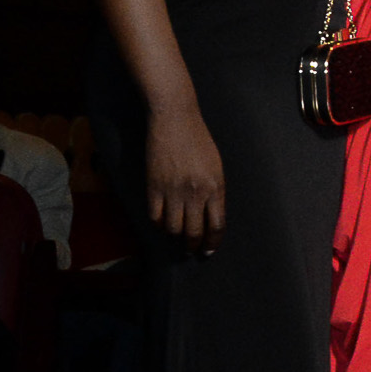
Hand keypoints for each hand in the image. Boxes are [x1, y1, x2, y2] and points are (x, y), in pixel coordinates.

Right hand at [145, 105, 225, 246]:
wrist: (175, 121)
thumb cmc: (199, 142)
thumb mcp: (216, 167)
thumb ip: (215, 191)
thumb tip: (212, 215)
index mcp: (215, 187)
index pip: (217, 225)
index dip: (213, 242)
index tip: (209, 250)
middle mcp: (195, 193)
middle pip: (194, 232)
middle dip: (193, 245)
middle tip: (191, 250)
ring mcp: (173, 191)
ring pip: (173, 228)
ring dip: (175, 236)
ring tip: (177, 237)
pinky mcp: (153, 187)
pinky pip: (155, 216)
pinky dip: (158, 225)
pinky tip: (162, 224)